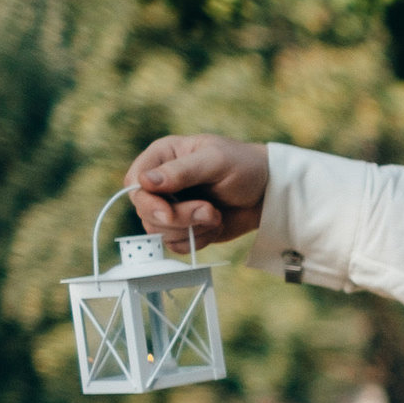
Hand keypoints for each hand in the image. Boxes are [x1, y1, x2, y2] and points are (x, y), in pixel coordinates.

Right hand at [126, 135, 270, 246]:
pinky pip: (177, 245)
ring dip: (191, 229)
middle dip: (177, 218)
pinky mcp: (185, 228)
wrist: (268, 193)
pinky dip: (198, 240)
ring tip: (216, 215)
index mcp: (162, 157)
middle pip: (145, 211)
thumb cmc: (245, 166)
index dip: (146, 201)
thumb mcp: (215, 161)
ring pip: (159, 231)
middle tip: (208, 211)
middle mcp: (162, 183)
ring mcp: (172, 207)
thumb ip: (182, 171)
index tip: (167, 210)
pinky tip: (215, 225)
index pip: (134, 182)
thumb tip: (146, 181)